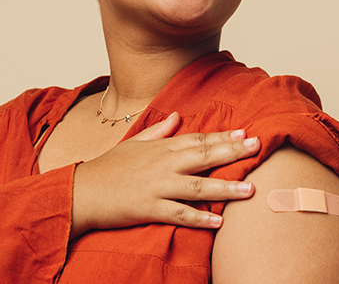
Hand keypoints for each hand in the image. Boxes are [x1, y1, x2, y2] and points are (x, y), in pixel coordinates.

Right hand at [70, 112, 259, 237]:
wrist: (81, 191)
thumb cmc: (106, 169)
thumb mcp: (132, 144)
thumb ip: (158, 131)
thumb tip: (178, 116)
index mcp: (159, 148)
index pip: (196, 139)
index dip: (222, 136)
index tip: (245, 132)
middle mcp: (161, 165)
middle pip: (202, 157)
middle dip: (232, 151)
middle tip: (257, 146)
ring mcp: (156, 187)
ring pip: (196, 187)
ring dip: (224, 188)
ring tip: (249, 189)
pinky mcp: (148, 208)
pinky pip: (178, 214)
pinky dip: (199, 218)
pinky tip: (218, 221)